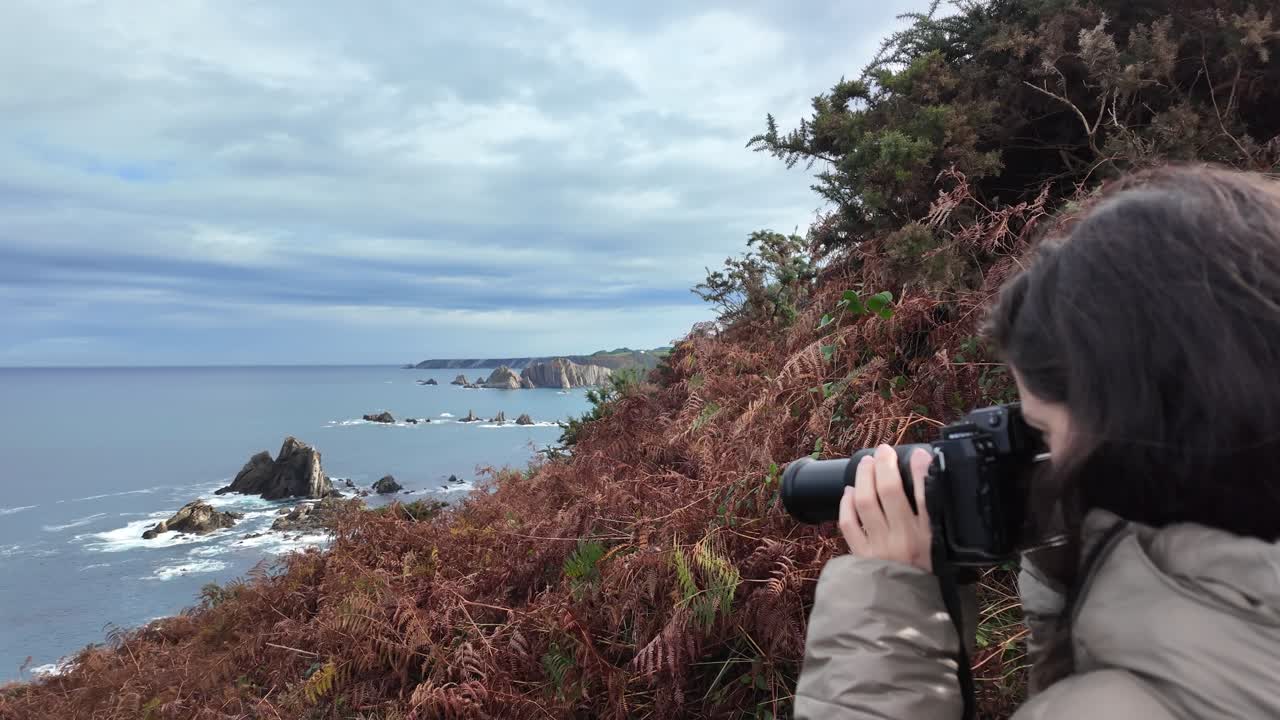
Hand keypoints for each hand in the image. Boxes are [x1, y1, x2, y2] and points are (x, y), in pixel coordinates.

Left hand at [838, 444, 933, 572]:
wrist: (906, 612)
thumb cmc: (928, 579)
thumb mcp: (942, 550)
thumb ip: (937, 522)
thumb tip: (934, 484)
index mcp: (930, 538)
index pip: (927, 498)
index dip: (922, 471)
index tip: (920, 454)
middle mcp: (903, 540)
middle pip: (890, 491)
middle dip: (885, 464)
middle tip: (884, 451)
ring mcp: (879, 547)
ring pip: (865, 501)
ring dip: (864, 476)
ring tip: (867, 462)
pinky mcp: (861, 555)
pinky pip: (848, 523)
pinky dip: (846, 504)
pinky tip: (849, 491)